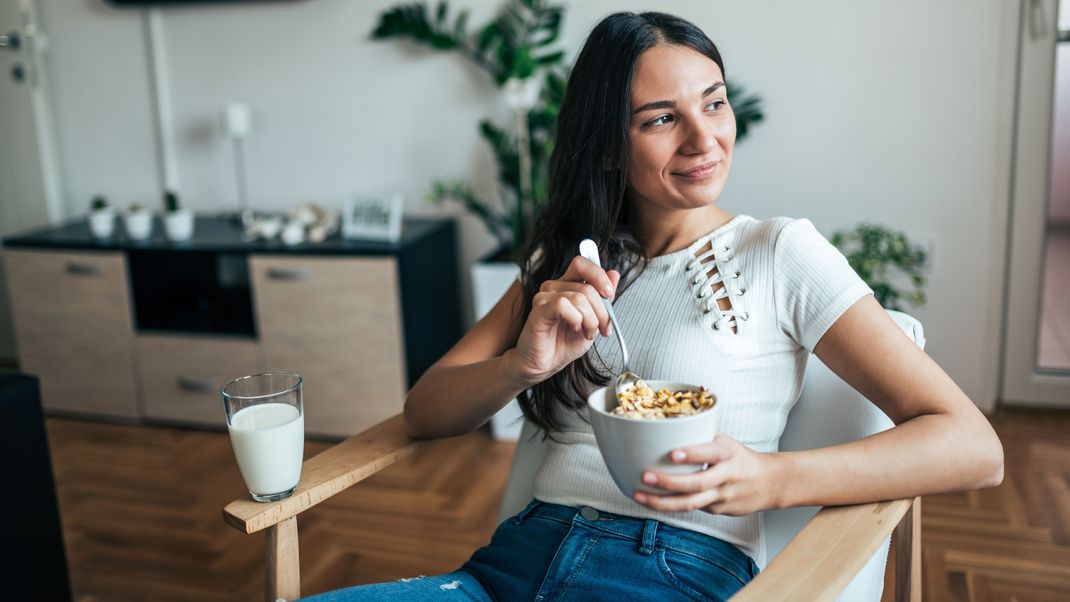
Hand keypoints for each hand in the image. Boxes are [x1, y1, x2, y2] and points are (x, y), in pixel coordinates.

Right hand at [507, 255, 620, 385]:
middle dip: (602, 312)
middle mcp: (554, 287)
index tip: (610, 295)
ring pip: (579, 298)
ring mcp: (545, 297)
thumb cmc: (563, 343)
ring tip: (588, 333)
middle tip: (602, 329)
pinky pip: (563, 304)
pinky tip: (574, 328)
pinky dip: (576, 319)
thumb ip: (603, 298)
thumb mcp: (593, 320)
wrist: (545, 364)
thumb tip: (614, 274)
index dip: (599, 276)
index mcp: (567, 285)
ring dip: (591, 320)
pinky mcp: (539, 310)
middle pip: (588, 287)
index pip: (583, 264)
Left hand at [631, 435, 782, 516]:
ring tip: (639, 495)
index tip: (673, 454)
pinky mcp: (718, 510)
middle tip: (645, 476)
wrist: (769, 483)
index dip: (692, 454)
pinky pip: (691, 508)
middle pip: (698, 483)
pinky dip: (669, 505)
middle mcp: (727, 475)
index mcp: (728, 453)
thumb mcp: (724, 442)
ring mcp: (722, 496)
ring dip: (662, 501)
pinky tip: (651, 500)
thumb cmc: (739, 458)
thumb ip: (699, 441)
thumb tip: (662, 433)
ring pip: (691, 503)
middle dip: (668, 482)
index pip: (711, 453)